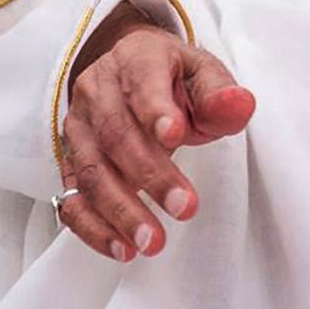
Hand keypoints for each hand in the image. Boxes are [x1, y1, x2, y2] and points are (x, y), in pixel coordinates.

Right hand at [56, 3, 256, 260]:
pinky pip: (71, 198)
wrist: (130, 74)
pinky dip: (92, 228)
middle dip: (150, 176)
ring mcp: (78, 128)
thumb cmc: (173, 80)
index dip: (156, 110)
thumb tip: (239, 105)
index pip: (143, 81)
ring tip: (152, 242)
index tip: (177, 136)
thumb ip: (221, 95)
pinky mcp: (70, 163)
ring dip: (120, 211)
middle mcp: (98, 91)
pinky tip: (122, 249)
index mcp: (136, 60)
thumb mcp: (203, 75)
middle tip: (185, 208)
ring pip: (91, 171)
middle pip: (116, 134)